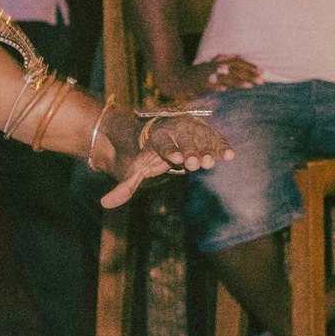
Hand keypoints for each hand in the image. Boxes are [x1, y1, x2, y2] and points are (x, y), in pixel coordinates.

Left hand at [98, 112, 230, 207]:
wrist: (164, 135)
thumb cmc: (151, 156)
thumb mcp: (137, 170)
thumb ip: (125, 187)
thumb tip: (104, 204)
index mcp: (157, 138)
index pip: (162, 144)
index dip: (168, 151)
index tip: (174, 159)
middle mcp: (176, 131)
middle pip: (183, 140)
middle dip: (189, 151)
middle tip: (194, 163)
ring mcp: (193, 131)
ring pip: (201, 139)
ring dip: (207, 150)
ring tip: (211, 162)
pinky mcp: (208, 134)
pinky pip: (216, 139)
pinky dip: (222, 146)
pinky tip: (230, 155)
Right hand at [154, 56, 258, 101]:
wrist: (176, 79)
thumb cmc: (195, 74)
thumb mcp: (209, 65)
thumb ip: (221, 60)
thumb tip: (235, 56)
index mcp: (217, 62)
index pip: (237, 62)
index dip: (249, 66)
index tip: (261, 71)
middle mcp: (214, 67)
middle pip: (235, 69)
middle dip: (249, 74)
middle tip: (261, 79)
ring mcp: (208, 76)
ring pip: (227, 78)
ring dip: (239, 81)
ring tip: (252, 85)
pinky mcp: (201, 84)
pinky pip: (213, 85)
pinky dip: (221, 86)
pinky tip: (229, 88)